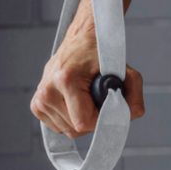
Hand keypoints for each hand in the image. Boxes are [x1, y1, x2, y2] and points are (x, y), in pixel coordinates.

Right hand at [31, 18, 144, 138]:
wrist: (82, 40)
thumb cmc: (102, 55)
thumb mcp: (125, 71)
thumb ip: (134, 93)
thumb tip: (133, 113)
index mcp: (66, 80)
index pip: (83, 122)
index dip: (101, 119)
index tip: (109, 106)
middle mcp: (48, 90)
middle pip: (74, 129)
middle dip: (93, 119)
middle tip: (100, 100)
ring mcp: (40, 98)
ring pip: (65, 129)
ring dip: (82, 119)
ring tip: (88, 98)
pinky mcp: (36, 104)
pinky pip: (57, 126)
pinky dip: (70, 118)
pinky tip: (77, 102)